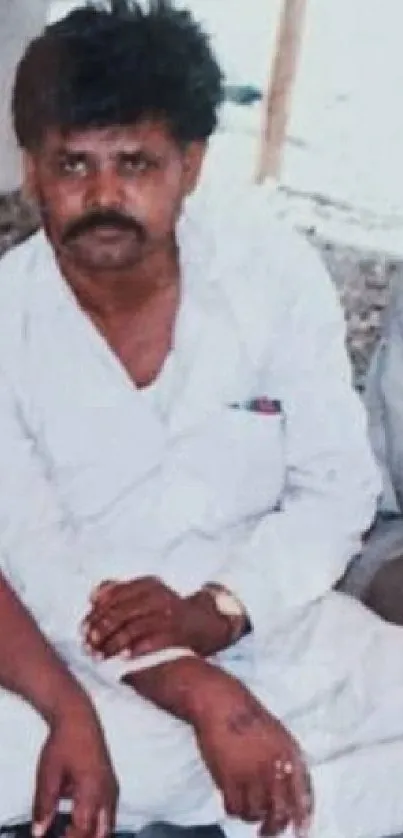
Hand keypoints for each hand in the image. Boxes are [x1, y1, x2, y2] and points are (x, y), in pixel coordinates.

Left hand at [33, 699, 117, 837]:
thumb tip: (39, 831)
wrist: (79, 717)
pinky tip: (76, 812)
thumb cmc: (64, 741)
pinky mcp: (111, 783)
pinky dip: (94, 819)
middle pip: (101, 832)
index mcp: (93, 790)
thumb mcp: (48, 775)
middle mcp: (107, 791)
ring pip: (108, 824)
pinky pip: (108, 811)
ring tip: (67, 830)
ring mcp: (112, 787)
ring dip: (90, 830)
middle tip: (65, 836)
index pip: (83, 830)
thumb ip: (44, 806)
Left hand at [82, 577, 231, 659]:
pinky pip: (151, 641)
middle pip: (120, 613)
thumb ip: (119, 592)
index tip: (83, 630)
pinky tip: (122, 659)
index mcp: (148, 584)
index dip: (96, 614)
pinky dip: (135, 650)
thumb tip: (93, 596)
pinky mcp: (177, 633)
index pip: (114, 597)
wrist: (204, 624)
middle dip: (100, 631)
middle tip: (87, 647)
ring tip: (99, 657)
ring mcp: (169, 614)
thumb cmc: (167, 611)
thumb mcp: (146, 594)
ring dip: (112, 645)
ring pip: (132, 628)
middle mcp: (158, 596)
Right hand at [191, 671, 312, 837]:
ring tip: (246, 805)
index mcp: (290, 756)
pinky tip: (232, 801)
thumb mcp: (280, 736)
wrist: (221, 703)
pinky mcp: (229, 777)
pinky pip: (235, 808)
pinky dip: (234, 810)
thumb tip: (297, 797)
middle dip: (274, 828)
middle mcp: (274, 768)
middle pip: (280, 813)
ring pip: (255, 814)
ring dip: (251, 815)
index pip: (303, 797)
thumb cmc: (251, 718)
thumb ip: (289, 765)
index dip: (303, 818)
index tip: (300, 833)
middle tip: (266, 833)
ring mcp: (252, 774)